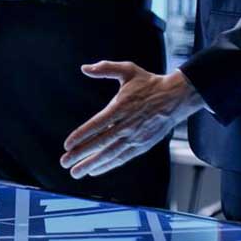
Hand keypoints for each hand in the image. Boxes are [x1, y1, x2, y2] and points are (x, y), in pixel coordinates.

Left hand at [60, 64, 204, 178]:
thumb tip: (85, 68)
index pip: (97, 124)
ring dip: (92, 164)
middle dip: (81, 155)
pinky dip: (109, 165)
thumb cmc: (149, 83)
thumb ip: (105, 68)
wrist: (176, 98)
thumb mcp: (127, 70)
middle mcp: (127, 125)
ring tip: (76, 172)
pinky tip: (95, 170)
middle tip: (64, 163)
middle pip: (101, 143)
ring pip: (111, 154)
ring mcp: (136, 137)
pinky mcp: (143, 145)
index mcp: (121, 107)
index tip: (67, 144)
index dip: (81, 135)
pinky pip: (123, 158)